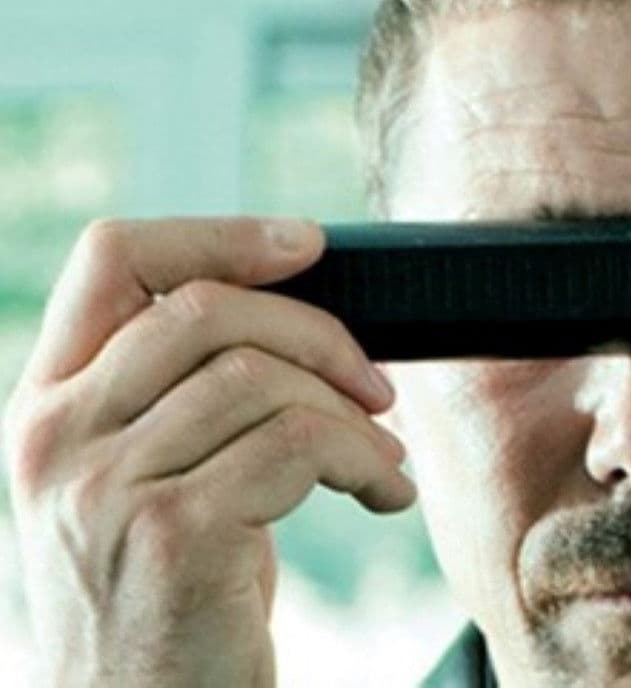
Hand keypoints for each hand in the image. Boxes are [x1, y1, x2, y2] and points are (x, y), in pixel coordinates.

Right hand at [2, 217, 416, 686]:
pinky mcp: (172, 533)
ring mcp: (105, 485)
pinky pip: (301, 443)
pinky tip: (385, 494)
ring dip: (354, 413)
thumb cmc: (165, 595)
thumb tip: (296, 312)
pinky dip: (367, 460)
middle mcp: (56, 436)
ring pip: (263, 376)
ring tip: (382, 458)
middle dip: (322, 334)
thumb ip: (176, 394)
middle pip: (209, 307)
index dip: (220, 233)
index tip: (309, 245)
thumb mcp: (144, 479)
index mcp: (46, 404)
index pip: (113, 259)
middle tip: (377, 389)